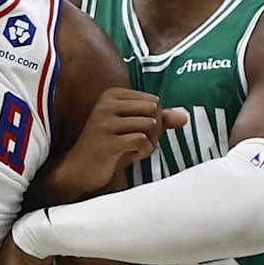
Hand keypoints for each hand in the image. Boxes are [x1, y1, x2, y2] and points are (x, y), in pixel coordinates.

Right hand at [56, 88, 187, 196]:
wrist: (79, 169)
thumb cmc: (109, 147)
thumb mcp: (134, 129)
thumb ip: (158, 120)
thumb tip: (184, 117)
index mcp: (112, 95)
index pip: (153, 100)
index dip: (155, 119)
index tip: (140, 132)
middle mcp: (106, 104)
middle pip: (153, 110)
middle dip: (155, 130)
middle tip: (142, 143)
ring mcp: (104, 122)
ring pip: (149, 125)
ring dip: (150, 142)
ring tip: (137, 149)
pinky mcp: (107, 142)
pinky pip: (142, 140)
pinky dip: (144, 151)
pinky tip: (132, 156)